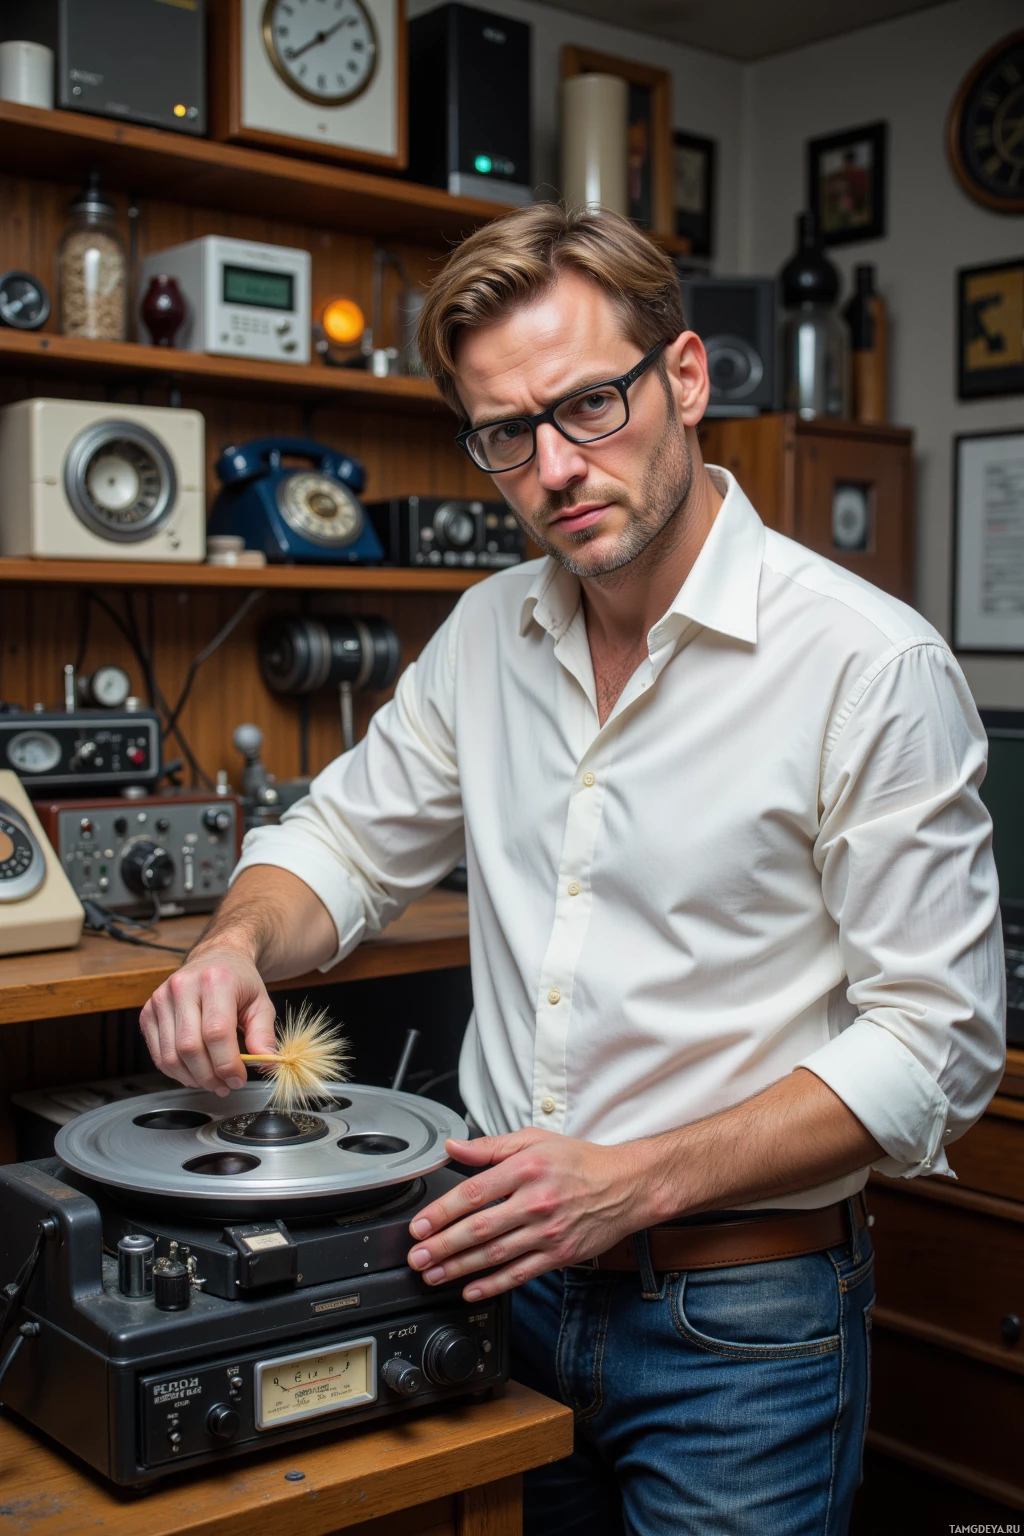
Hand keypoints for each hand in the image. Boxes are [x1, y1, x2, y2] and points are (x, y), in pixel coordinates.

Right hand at [139, 945, 276, 1096]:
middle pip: (190, 1047)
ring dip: (192, 1078)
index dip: (227, 1064)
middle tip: (225, 1086)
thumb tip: (266, 1063)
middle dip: (209, 1076)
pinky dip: (175, 1071)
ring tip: (211, 1082)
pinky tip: (193, 1072)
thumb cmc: (239, 981)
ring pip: (171, 1055)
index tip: (238, 1079)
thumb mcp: (261, 1003)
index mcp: (215, 980)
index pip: (216, 1032)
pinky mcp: (148, 1012)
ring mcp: (161, 998)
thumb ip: (264, 1033)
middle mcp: (183, 986)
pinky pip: (157, 1054)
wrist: (215, 958)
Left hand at [406, 1128, 648, 1299]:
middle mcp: (535, 1202)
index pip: (474, 1193)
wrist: (625, 1186)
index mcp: (526, 1169)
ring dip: (459, 1268)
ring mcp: (547, 1232)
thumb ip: (490, 1146)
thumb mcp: (534, 1140)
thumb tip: (453, 1147)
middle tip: (417, 1257)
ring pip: (495, 1255)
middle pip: (479, 1229)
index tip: (420, 1225)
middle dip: (442, 1246)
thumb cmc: (578, 1161)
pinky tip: (470, 1290)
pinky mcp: (558, 1255)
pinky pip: (519, 1274)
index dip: (442, 1211)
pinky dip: (492, 1285)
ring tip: (433, 1275)